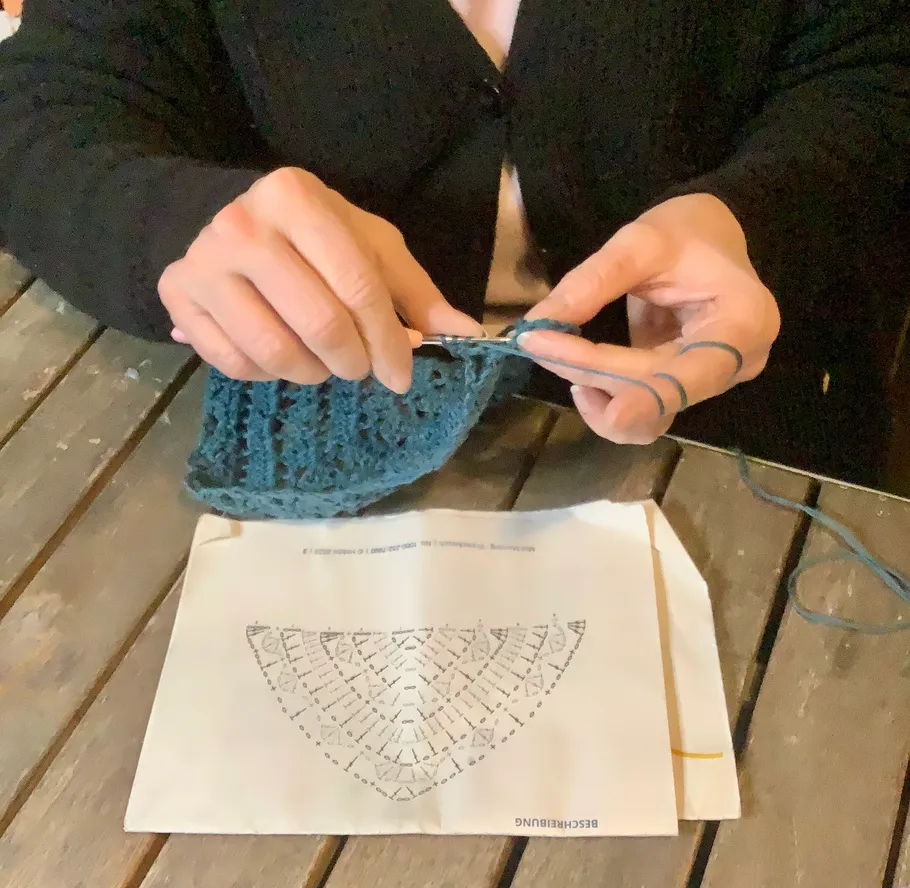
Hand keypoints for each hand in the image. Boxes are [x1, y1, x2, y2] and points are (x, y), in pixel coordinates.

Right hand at [159, 167, 481, 392]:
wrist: (221, 220)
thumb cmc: (311, 235)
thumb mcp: (368, 245)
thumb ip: (414, 289)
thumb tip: (465, 333)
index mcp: (297, 197)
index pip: (358, 287)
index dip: (389, 342)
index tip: (401, 377)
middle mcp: (242, 225)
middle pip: (320, 324)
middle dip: (353, 363)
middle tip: (360, 369)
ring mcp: (202, 262)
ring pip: (275, 353)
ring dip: (311, 373)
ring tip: (322, 363)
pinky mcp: (177, 296)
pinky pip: (234, 364)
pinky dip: (267, 375)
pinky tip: (279, 356)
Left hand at [521, 194, 780, 442]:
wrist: (711, 237)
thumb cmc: (689, 231)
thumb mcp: (641, 241)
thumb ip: (593, 282)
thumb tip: (537, 323)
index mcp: (743, 326)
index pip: (685, 375)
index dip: (629, 388)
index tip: (582, 387)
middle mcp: (735, 367)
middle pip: (656, 396)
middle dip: (590, 372)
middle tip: (534, 340)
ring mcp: (709, 383)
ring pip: (646, 417)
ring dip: (595, 393)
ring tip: (559, 353)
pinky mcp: (682, 388)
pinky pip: (642, 413)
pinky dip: (604, 398)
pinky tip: (581, 371)